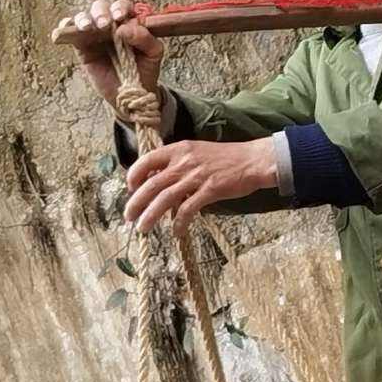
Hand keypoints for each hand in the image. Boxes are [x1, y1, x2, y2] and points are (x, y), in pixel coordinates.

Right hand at [56, 0, 163, 111]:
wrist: (132, 94)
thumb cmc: (144, 70)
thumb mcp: (154, 54)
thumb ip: (145, 39)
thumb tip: (124, 28)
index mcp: (129, 22)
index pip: (123, 6)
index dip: (120, 8)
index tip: (120, 17)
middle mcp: (111, 24)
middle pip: (101, 7)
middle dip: (101, 12)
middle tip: (104, 25)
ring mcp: (94, 34)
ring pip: (84, 16)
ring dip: (83, 18)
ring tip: (87, 28)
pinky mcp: (81, 46)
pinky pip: (70, 32)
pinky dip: (65, 27)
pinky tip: (63, 29)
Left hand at [124, 138, 279, 230]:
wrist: (252, 160)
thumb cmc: (225, 158)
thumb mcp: (196, 152)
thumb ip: (177, 164)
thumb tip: (159, 182)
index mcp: (178, 150)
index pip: (146, 161)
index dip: (134, 176)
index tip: (130, 189)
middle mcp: (184, 162)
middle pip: (151, 184)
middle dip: (135, 202)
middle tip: (129, 216)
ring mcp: (196, 177)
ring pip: (165, 198)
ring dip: (150, 215)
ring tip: (143, 227)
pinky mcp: (210, 190)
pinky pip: (188, 209)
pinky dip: (179, 222)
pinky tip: (176, 231)